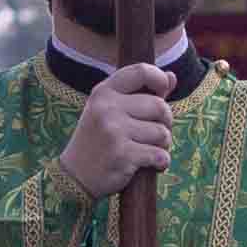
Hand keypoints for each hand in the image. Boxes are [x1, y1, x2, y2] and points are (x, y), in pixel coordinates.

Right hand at [60, 58, 177, 198]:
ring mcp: (114, 131)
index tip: (163, 92)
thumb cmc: (98, 139)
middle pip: (159, 106)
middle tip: (156, 133)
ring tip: (149, 149)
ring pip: (162, 132)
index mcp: (103, 92)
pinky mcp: (122, 154)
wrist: (74, 175)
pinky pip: (159, 155)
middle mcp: (107, 108)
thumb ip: (140, 92)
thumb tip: (171, 77)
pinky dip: (161, 162)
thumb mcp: (110, 110)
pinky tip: (152, 164)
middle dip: (166, 121)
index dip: (159, 79)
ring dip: (163, 144)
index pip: (141, 71)